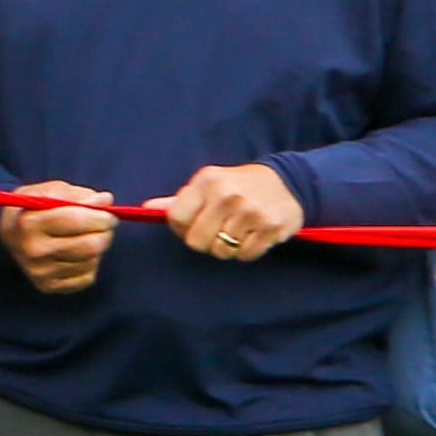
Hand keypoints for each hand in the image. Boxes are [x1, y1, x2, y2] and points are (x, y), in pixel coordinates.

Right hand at [3, 180, 122, 296]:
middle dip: (105, 232)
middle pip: (90, 245)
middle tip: (106, 224)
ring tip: (87, 237)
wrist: (11, 236)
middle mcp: (33, 250)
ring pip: (91, 260)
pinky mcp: (49, 287)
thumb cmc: (34, 209)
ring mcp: (40, 272)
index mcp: (29, 222)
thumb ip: (78, 195)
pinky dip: (89, 263)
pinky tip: (78, 254)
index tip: (109, 213)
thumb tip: (106, 201)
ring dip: (97, 247)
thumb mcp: (49, 192)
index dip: (101, 216)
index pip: (77, 220)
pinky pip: (87, 276)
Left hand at [160, 162, 304, 265]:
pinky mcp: (271, 227)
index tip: (194, 224)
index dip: (182, 228)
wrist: (288, 182)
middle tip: (217, 231)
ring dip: (227, 247)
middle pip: (196, 241)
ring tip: (238, 230)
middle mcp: (228, 195)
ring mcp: (251, 211)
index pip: (176, 218)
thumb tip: (147, 208)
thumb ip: (178, 200)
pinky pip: (246, 255)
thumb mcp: (208, 184)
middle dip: (204, 241)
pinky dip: (247, 250)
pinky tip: (254, 234)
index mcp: (207, 181)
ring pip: (221, 251)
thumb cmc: (238, 185)